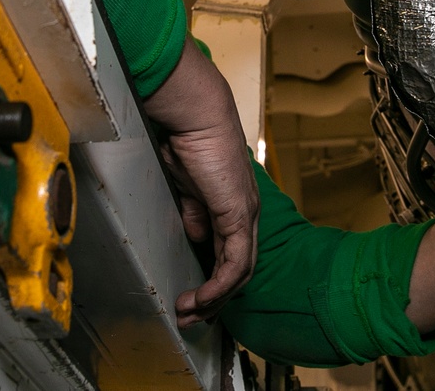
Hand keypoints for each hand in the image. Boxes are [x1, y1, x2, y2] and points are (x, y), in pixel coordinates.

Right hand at [142, 39, 259, 327]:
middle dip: (215, 299)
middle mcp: (247, 213)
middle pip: (240, 269)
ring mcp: (247, 214)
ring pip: (240, 271)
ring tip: (189, 312)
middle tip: (190, 318)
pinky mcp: (239, 214)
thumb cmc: (187, 141)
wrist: (196, 116)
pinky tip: (202, 298)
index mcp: (234, 205)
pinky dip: (218, 285)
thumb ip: (195, 211)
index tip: (192, 300)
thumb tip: (197, 236)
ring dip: (214, 298)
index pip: (232, 254)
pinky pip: (235, 261)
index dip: (214, 281)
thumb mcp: (187, 186)